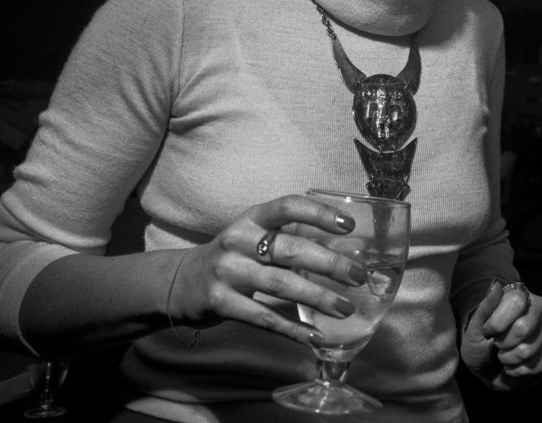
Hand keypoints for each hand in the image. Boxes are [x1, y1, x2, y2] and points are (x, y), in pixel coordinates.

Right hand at [164, 194, 369, 343]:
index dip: (319, 213)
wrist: (182, 281)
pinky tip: (314, 335)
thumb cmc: (234, 255)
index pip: (288, 206)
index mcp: (252, 217)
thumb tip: (343, 249)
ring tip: (345, 308)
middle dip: (329, 263)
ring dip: (317, 298)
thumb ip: (289, 237)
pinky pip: (263, 317)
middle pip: (290, 249)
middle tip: (359, 276)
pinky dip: (292, 328)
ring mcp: (228, 271)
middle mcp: (238, 240)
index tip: (348, 226)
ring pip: (281, 285)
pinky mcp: (221, 303)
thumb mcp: (254, 234)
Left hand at [460, 281, 541, 390]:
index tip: (487, 332)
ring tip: (505, 356)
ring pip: (529, 349)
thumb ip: (485, 308)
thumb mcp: (474, 327)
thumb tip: (496, 286)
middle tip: (497, 345)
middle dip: (503, 343)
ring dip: (510, 359)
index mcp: (518, 296)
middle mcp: (537, 309)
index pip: (517, 301)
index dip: (498, 322)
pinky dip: (522, 371)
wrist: (488, 370)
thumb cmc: (480, 344)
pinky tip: (517, 366)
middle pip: (523, 327)